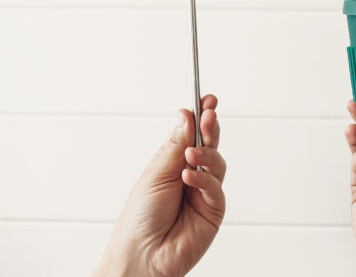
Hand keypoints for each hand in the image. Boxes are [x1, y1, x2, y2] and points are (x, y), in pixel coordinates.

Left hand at [93, 94, 225, 276]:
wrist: (142, 257)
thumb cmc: (139, 220)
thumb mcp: (155, 174)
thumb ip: (175, 146)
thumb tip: (187, 115)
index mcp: (172, 164)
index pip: (191, 134)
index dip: (201, 116)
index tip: (207, 99)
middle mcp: (190, 176)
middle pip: (208, 144)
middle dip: (210, 127)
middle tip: (209, 114)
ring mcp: (203, 193)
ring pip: (217, 162)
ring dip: (207, 152)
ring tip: (191, 153)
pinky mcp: (214, 211)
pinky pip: (216, 187)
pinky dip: (204, 179)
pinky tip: (189, 177)